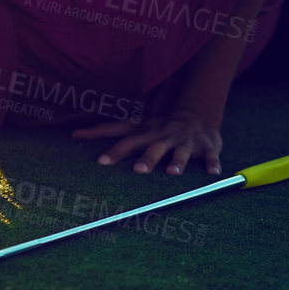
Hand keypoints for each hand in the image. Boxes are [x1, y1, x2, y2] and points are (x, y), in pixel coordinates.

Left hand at [72, 109, 222, 175]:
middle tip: (138, 170)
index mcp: (147, 133)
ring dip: (178, 161)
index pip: (127, 141)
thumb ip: (105, 130)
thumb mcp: (133, 125)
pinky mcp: (206, 147)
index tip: (101, 161)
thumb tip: (74, 134)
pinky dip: (212, 164)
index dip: (114, 151)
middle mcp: (165, 137)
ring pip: (181, 152)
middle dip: (147, 158)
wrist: (195, 115)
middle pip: (154, 148)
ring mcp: (186, 142)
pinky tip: (214, 174)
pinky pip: (210, 156)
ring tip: (173, 172)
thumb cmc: (157, 126)